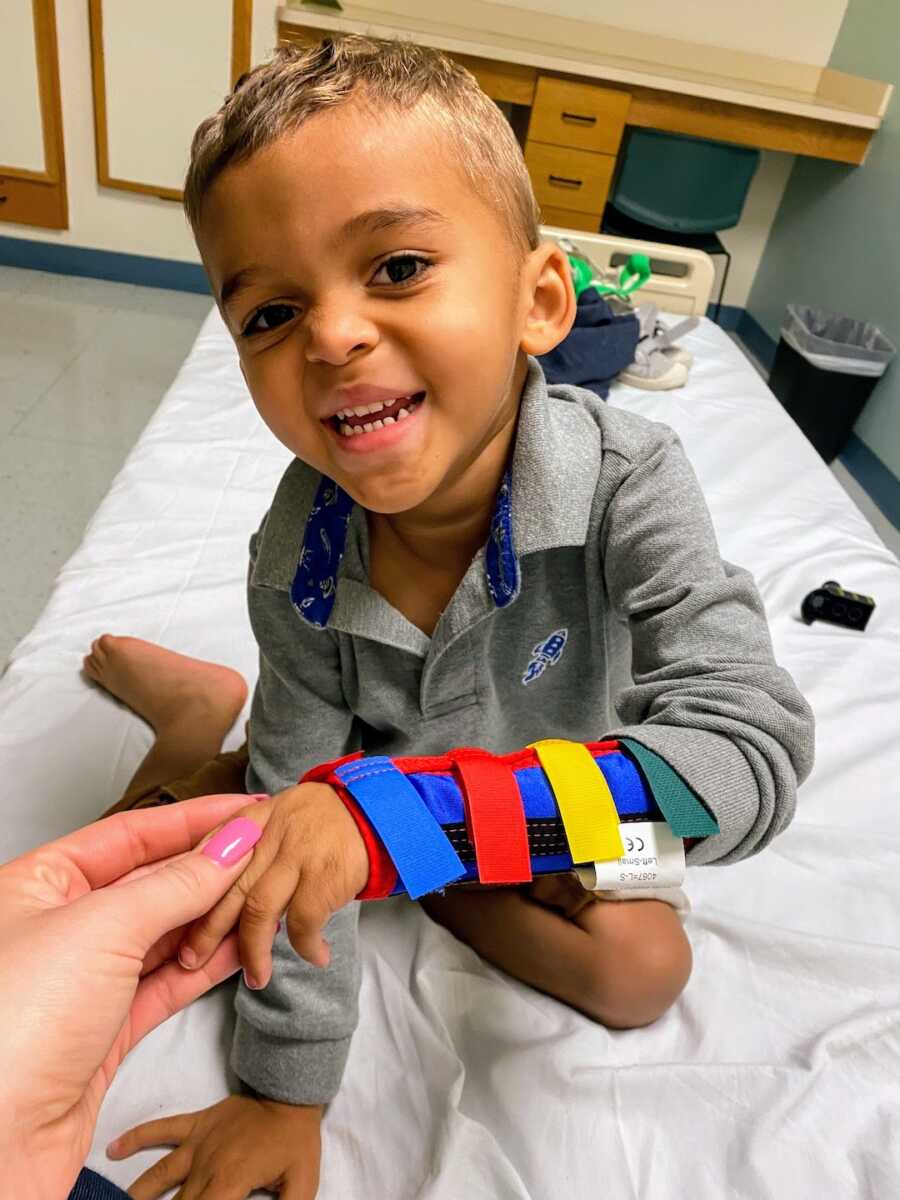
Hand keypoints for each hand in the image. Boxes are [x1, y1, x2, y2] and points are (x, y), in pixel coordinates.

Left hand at [0, 794, 262, 1199]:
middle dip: (208, 867)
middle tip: (266, 850)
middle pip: (150, 881)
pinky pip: (169, 982)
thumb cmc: (12, 1027)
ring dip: (216, 916)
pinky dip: (209, 963)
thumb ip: (175, 884)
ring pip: (164, 933)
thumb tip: (229, 845)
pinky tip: (243, 943)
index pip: (128, 834)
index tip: (244, 811)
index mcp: (37, 885)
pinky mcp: (108, 1031)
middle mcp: (59, 928)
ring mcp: (85, 981)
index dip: (191, 820)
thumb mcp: (102, 928)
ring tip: (265, 894)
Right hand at [108, 1092, 322, 1199]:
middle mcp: (205, 1165)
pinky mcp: (196, 1123)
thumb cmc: (296, 1142)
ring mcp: (197, 1142)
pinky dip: (136, 1137)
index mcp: (229, 1182)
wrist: (290, 1094)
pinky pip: (162, 1128)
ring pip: (160, 1176)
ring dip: (139, 1195)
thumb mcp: (303, 1184)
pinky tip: (113, 1149)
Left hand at [180, 783, 368, 986]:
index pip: (207, 852)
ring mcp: (296, 852)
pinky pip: (301, 922)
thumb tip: (215, 884)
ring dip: (253, 951)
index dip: (188, 886)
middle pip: (224, 886)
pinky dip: (304, 946)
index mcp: (255, 817)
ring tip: (257, 978)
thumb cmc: (334, 821)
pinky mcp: (324, 875)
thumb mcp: (284, 816)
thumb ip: (251, 843)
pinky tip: (315, 957)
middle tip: (192, 961)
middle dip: (207, 929)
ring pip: (257, 911)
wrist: (387, 808)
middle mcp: (269, 830)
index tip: (181, 920)